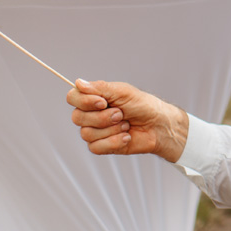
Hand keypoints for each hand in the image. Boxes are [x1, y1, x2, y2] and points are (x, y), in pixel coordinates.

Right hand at [66, 78, 188, 160]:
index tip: (103, 102)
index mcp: (94, 98)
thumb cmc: (142, 105)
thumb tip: (78, 83)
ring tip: (126, 125)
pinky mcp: (102, 146)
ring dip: (111, 129)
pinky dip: (113, 142)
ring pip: (86, 134)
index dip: (84, 101)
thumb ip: (99, 88)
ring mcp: (95, 131)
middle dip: (102, 117)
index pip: (72, 97)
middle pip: (77, 118)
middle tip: (121, 114)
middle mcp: (91, 114)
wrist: (158, 125)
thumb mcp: (122, 92)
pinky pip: (95, 147)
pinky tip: (126, 137)